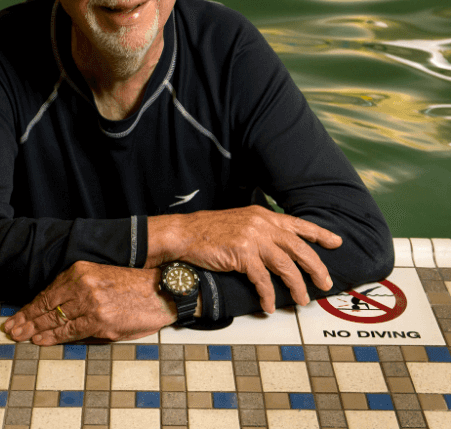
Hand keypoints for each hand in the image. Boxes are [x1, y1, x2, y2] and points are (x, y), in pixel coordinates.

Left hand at [2, 261, 175, 344]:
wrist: (160, 291)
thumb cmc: (132, 285)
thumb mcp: (101, 277)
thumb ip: (78, 289)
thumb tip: (55, 308)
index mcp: (81, 271)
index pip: (48, 292)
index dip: (30, 306)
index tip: (17, 315)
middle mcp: (82, 285)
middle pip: (46, 305)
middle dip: (26, 319)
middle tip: (11, 328)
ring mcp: (90, 304)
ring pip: (55, 319)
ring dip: (34, 330)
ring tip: (19, 336)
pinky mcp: (100, 322)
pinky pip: (70, 331)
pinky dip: (53, 337)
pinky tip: (40, 340)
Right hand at [154, 206, 341, 313]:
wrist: (186, 233)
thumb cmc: (210, 231)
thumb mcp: (240, 222)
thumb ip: (260, 230)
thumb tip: (279, 247)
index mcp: (263, 215)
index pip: (297, 224)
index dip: (319, 234)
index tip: (336, 242)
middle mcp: (261, 224)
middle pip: (298, 247)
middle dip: (316, 267)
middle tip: (325, 283)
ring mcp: (253, 238)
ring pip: (285, 266)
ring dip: (296, 286)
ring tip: (302, 300)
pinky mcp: (242, 254)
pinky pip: (263, 280)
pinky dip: (268, 295)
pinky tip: (269, 305)